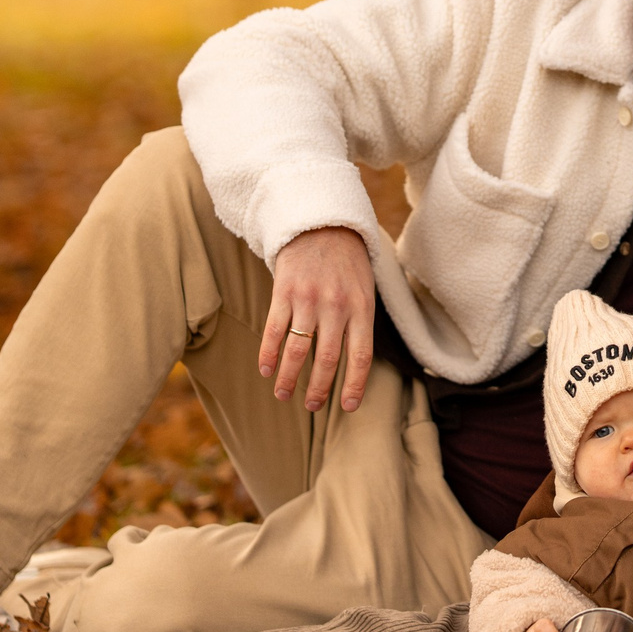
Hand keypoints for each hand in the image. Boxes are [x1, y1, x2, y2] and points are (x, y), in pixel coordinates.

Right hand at [262, 225, 377, 413]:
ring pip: (297, 350)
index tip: (348, 407)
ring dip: (289, 378)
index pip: (361, 357)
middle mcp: (337, 307)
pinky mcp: (284, 291)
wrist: (323, 224)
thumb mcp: (365, 290)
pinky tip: (266, 370)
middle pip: (327, 360)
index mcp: (362, 309)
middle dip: (318, 390)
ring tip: (283, 395)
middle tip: (312, 406)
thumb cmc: (348, 264)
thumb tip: (354, 364)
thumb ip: (360, 323)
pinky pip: (275, 330)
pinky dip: (268, 354)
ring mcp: (309, 299)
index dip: (354, 385)